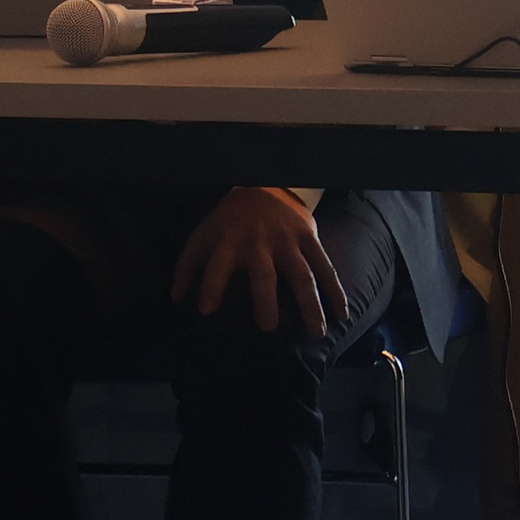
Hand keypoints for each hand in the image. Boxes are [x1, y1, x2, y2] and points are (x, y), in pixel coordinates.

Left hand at [172, 188, 349, 336]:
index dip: (211, 284)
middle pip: (264, 273)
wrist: (263, 186)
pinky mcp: (308, 239)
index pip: (218, 264)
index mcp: (229, 242)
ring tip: (316, 333)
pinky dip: (335, 290)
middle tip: (268, 327)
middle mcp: (260, 243)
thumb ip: (188, 266)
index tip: (207, 310)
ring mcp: (288, 241)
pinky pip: (324, 266)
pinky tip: (342, 314)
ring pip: (302, 274)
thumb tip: (176, 299)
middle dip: (265, 298)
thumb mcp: (203, 236)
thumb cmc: (227, 221)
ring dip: (310, 304)